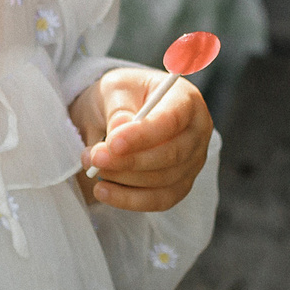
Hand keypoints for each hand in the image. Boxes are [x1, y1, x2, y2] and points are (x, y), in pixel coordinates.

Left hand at [70, 67, 212, 212]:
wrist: (120, 114)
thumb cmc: (123, 96)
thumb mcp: (116, 89)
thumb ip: (118, 109)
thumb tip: (119, 131)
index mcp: (187, 100)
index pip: (172, 120)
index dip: (143, 134)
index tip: (113, 143)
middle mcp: (197, 133)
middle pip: (171, 154)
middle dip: (130, 160)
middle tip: (96, 158)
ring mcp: (192, 162)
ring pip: (163, 180)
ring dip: (124, 178)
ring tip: (92, 166)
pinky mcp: (180, 185)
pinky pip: (158, 200)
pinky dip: (128, 199)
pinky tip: (103, 190)